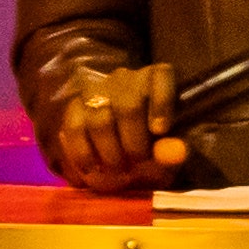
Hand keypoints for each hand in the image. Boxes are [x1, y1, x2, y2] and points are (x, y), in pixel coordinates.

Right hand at [43, 64, 188, 194]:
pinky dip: (83, 154)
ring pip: (100, 120)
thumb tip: (170, 153)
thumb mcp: (172, 145)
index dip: (161, 103)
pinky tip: (92, 170)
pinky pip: (74, 130)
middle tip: (137, 164)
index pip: (161, 77)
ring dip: (109, 152)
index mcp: (157, 77)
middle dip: (133, 141)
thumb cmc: (155, 141)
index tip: (160, 130)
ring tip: (119, 171)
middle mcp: (126, 78)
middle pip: (128, 105)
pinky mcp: (73, 107)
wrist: (123, 143)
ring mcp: (96, 89)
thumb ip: (175, 149)